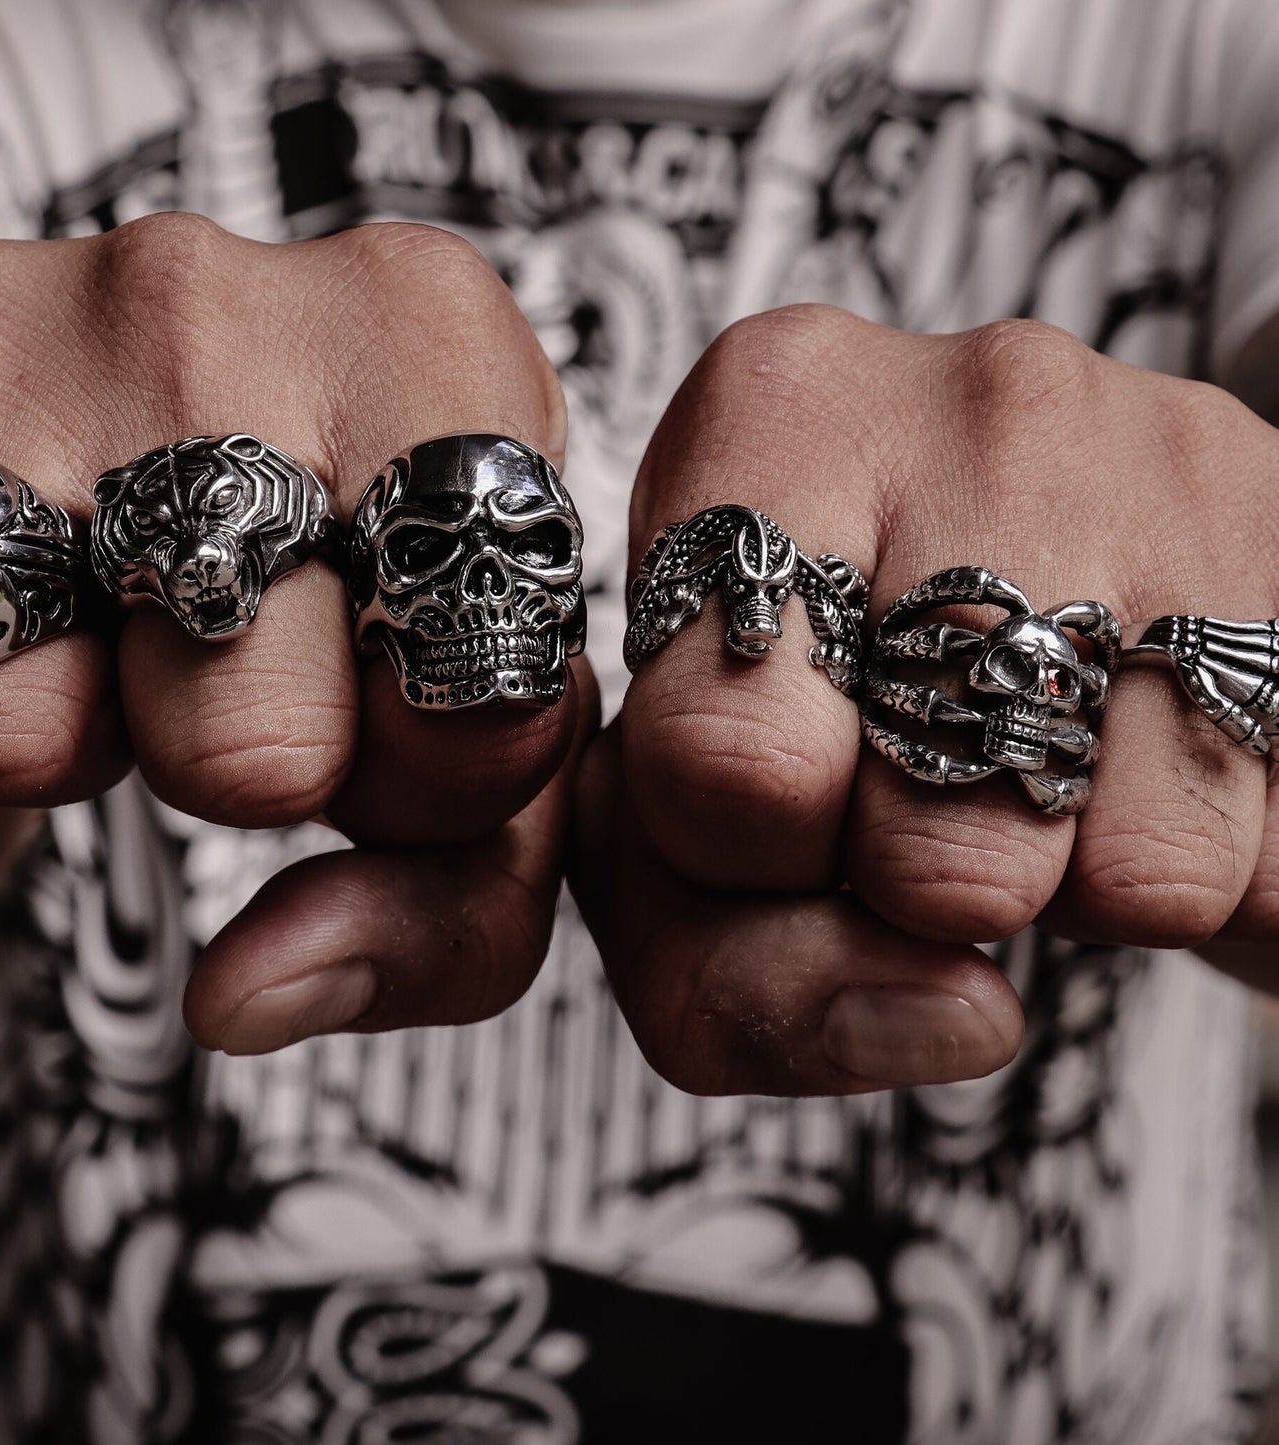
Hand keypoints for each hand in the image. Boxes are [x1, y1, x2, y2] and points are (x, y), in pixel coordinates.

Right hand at [0, 216, 592, 1049]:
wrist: (85, 463)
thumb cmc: (296, 590)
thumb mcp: (444, 722)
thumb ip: (464, 888)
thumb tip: (256, 995)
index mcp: (429, 336)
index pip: (487, 686)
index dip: (437, 774)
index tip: (395, 715)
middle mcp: (223, 299)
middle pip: (270, 747)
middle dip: (256, 771)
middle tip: (235, 673)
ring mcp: (9, 334)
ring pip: (42, 731)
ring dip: (81, 736)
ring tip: (105, 625)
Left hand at [571, 304, 1278, 1094]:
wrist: (1044, 528)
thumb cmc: (820, 668)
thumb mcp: (692, 779)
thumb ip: (720, 951)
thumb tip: (958, 1018)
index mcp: (777, 416)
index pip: (723, 762)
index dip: (743, 859)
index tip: (772, 813)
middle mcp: (982, 407)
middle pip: (938, 848)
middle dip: (920, 888)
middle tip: (921, 792)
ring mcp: (1178, 468)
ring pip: (1143, 875)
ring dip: (1080, 882)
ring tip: (1042, 767)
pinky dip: (1210, 865)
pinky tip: (1143, 764)